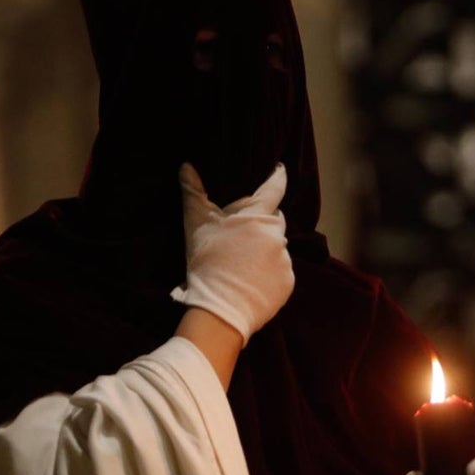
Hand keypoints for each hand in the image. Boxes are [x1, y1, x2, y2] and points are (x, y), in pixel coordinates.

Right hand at [171, 163, 294, 346]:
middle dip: (262, 222)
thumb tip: (185, 165)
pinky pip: (280, 271)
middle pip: (274, 220)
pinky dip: (269, 273)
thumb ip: (193, 193)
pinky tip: (250, 281)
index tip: (280, 169)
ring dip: (265, 249)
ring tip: (241, 264)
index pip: (274, 189)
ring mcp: (285, 260)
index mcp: (258, 217)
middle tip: (241, 235)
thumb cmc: (206, 263)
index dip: (277, 177)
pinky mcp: (288, 283)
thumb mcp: (196, 225)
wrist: (219, 310)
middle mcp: (277, 235)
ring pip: (277, 247)